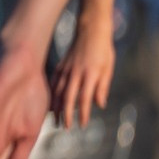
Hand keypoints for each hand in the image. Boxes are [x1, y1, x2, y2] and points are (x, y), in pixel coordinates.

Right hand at [52, 12, 116, 129]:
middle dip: (66, 114)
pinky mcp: (60, 66)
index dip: (83, 113)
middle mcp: (76, 73)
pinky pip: (53, 83)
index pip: (85, 98)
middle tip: (65, 128)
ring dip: (56, 107)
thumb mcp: (108, 68)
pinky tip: (50, 103)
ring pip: (57, 91)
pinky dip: (51, 94)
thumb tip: (99, 104)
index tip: (82, 125)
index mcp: (90, 74)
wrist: (91, 30)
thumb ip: (103, 87)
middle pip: (68, 98)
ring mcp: (66, 69)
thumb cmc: (103, 50)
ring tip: (54, 119)